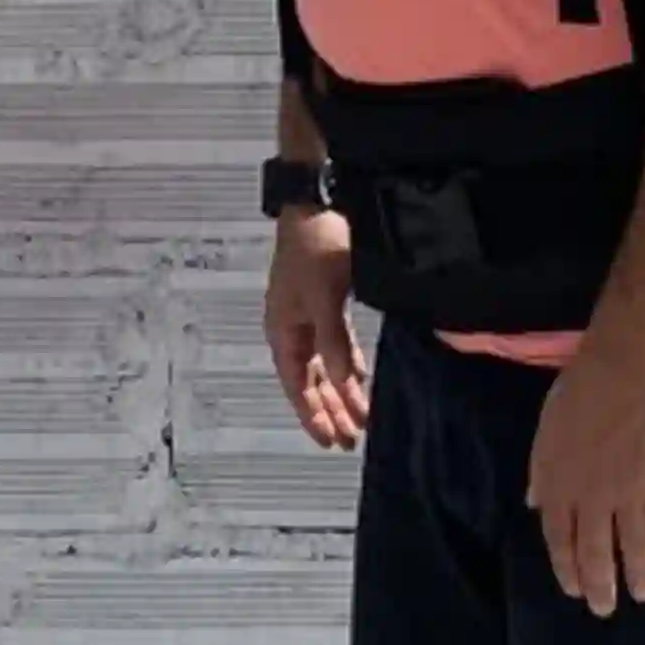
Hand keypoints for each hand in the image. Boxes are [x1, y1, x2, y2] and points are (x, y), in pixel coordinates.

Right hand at [264, 206, 367, 449]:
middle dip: (330, 409)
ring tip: (361, 418)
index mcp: (283, 331)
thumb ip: (332, 343)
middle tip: (351, 439)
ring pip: (326, 364)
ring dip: (342, 389)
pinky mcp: (328, 301)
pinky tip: (360, 380)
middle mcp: (294, 328)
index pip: (297, 385)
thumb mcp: (323, 299)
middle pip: (311, 380)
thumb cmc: (314, 250)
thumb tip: (339, 384)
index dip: (313, 415)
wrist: (318, 203)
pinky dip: (348, 363)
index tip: (330, 441)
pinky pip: (337, 344)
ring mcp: (310, 314)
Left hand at [526, 334, 644, 616]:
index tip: (572, 587)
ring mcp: (633, 492)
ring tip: (641, 594)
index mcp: (561, 482)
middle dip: (600, 587)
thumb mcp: (547, 424)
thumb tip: (535, 503)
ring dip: (637, 576)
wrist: (631, 363)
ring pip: (636, 548)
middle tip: (604, 608)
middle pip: (596, 554)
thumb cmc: (584, 386)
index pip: (559, 538)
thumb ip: (542, 468)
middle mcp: (595, 496)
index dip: (565, 567)